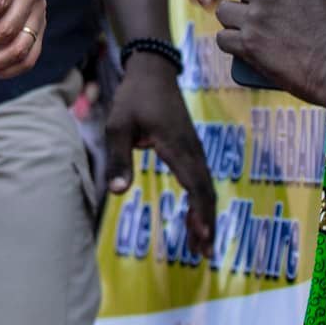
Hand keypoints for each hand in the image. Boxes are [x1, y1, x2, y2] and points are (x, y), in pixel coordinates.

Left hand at [106, 55, 216, 254]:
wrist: (153, 71)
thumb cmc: (134, 98)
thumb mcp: (118, 126)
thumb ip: (118, 158)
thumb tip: (119, 193)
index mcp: (177, 147)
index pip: (195, 185)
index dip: (201, 212)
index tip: (204, 236)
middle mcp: (192, 151)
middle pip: (206, 192)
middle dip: (207, 223)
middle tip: (203, 253)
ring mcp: (194, 150)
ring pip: (206, 188)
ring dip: (204, 215)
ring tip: (200, 245)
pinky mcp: (191, 149)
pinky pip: (200, 179)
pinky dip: (200, 201)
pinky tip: (193, 217)